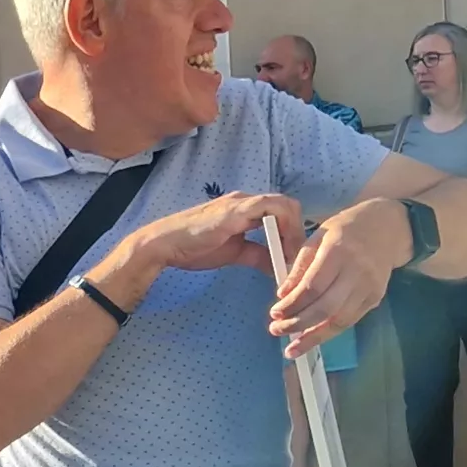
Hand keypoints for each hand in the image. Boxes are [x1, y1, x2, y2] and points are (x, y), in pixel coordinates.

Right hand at [124, 192, 303, 280]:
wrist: (167, 245)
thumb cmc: (195, 248)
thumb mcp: (235, 253)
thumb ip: (258, 255)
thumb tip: (278, 266)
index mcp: (247, 208)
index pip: (281, 211)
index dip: (293, 231)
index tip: (295, 256)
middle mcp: (247, 200)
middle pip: (288, 205)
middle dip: (298, 231)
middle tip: (298, 258)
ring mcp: (242, 202)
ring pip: (283, 204)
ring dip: (294, 230)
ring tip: (293, 256)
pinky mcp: (237, 209)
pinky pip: (271, 209)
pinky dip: (282, 228)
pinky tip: (282, 249)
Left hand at [270, 201, 403, 349]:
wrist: (387, 227)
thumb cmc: (346, 229)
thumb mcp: (317, 236)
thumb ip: (300, 266)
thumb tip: (283, 294)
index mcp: (338, 250)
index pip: (312, 286)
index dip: (292, 304)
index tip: (274, 313)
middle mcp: (356, 271)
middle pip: (325, 307)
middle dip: (298, 324)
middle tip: (276, 330)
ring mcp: (369, 287)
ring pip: (339, 320)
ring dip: (313, 336)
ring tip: (292, 346)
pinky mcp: (375, 298)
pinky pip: (349, 321)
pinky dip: (329, 331)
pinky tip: (312, 337)